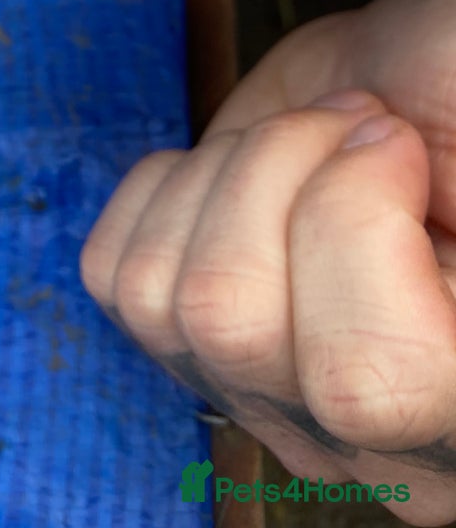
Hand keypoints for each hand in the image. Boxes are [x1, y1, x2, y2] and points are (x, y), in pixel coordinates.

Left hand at [80, 0, 455, 525]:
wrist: (419, 95)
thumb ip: (454, 168)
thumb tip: (430, 197)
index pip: (368, 381)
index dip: (356, 223)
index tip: (397, 143)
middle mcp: (372, 442)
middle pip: (231, 322)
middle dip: (278, 169)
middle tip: (353, 122)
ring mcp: (267, 403)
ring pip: (164, 297)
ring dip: (229, 169)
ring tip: (308, 136)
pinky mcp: (184, 344)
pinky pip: (115, 275)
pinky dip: (169, 189)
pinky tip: (244, 168)